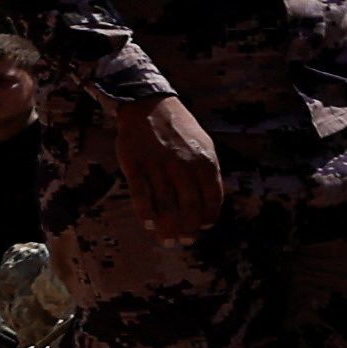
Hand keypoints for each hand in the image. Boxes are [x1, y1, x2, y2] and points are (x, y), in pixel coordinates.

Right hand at [107, 93, 223, 238]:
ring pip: (166, 205)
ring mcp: (158, 167)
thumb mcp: (204, 145)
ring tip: (169, 241)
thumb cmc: (179, 129)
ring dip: (168, 227)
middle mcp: (183, 166)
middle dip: (189, 228)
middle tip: (186, 240)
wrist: (149, 106)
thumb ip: (208, 173)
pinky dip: (146, 213)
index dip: (208, 217)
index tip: (204, 227)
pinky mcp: (135, 166)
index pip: (211, 199)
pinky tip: (149, 225)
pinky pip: (142, 195)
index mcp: (205, 162)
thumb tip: (210, 205)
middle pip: (189, 206)